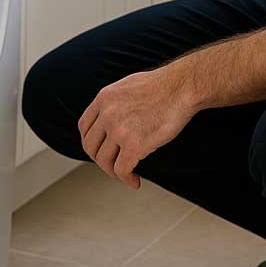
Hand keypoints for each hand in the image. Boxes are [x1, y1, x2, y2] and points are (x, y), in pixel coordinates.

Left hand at [78, 68, 196, 188]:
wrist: (182, 87)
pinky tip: (135, 180)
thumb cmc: (163, 86)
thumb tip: (109, 119)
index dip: (90, 142)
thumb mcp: (127, 86)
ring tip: (126, 173)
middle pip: (90, 147)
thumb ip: (114, 103)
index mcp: (104, 98)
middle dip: (101, 160)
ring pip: (104, 161)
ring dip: (114, 171)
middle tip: (113, 165)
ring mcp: (120, 129)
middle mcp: (107, 114)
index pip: (84, 127)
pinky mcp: (135, 145)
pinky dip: (127, 179)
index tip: (100, 150)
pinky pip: (122, 170)